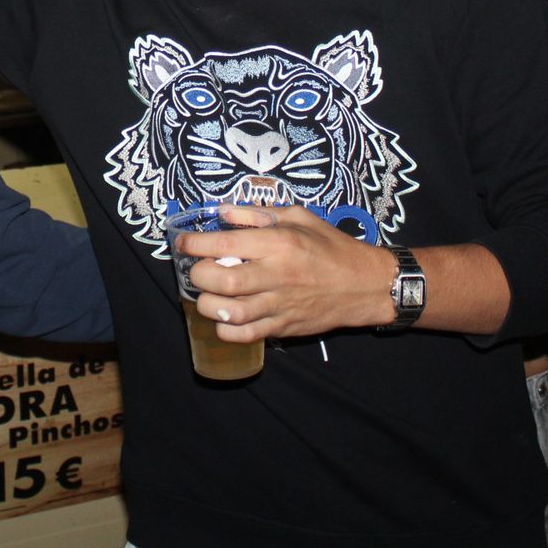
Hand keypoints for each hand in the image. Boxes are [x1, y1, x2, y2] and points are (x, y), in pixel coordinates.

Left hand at [179, 206, 395, 341]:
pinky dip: (226, 329)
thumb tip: (223, 212)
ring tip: (207, 294)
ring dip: (208, 304)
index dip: (194, 244)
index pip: (224, 244)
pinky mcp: (284, 327)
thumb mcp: (299, 217)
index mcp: (279, 243)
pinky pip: (246, 334)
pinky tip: (224, 317)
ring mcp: (280, 304)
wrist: (365, 285)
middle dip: (198, 275)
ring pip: (229, 312)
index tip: (182, 243)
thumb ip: (257, 214)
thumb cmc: (332, 246)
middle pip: (222, 281)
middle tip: (197, 270)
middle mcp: (277, 275)